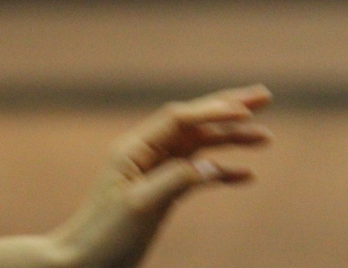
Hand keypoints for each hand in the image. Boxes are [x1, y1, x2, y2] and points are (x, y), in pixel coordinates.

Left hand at [48, 85, 272, 267]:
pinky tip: (246, 175)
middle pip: (195, 122)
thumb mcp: (141, 207)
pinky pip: (198, 172)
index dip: (214, 111)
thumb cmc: (104, 236)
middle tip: (264, 97)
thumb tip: (212, 165)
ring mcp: (156, 170)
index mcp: (135, 149)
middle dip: (229, 108)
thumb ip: (177, 180)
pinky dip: (222, 171)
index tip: (245, 111)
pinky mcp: (163, 190)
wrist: (81, 265)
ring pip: (201, 145)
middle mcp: (147, 152)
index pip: (181, 119)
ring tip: (266, 136)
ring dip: (232, 139)